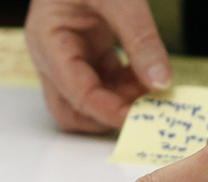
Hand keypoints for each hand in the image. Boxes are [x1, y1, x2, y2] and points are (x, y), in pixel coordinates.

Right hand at [24, 0, 172, 133]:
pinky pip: (104, 82)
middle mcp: (52, 52)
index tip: (139, 118)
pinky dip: (126, 87)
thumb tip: (161, 83)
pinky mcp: (88, 49)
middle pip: (70, 108)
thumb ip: (141, 40)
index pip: (72, 91)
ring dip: (119, 102)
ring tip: (151, 91)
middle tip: (145, 113)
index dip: (105, 111)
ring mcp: (68, 53)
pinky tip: (149, 77)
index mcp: (47, 38)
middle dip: (106, 116)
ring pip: (88, 100)